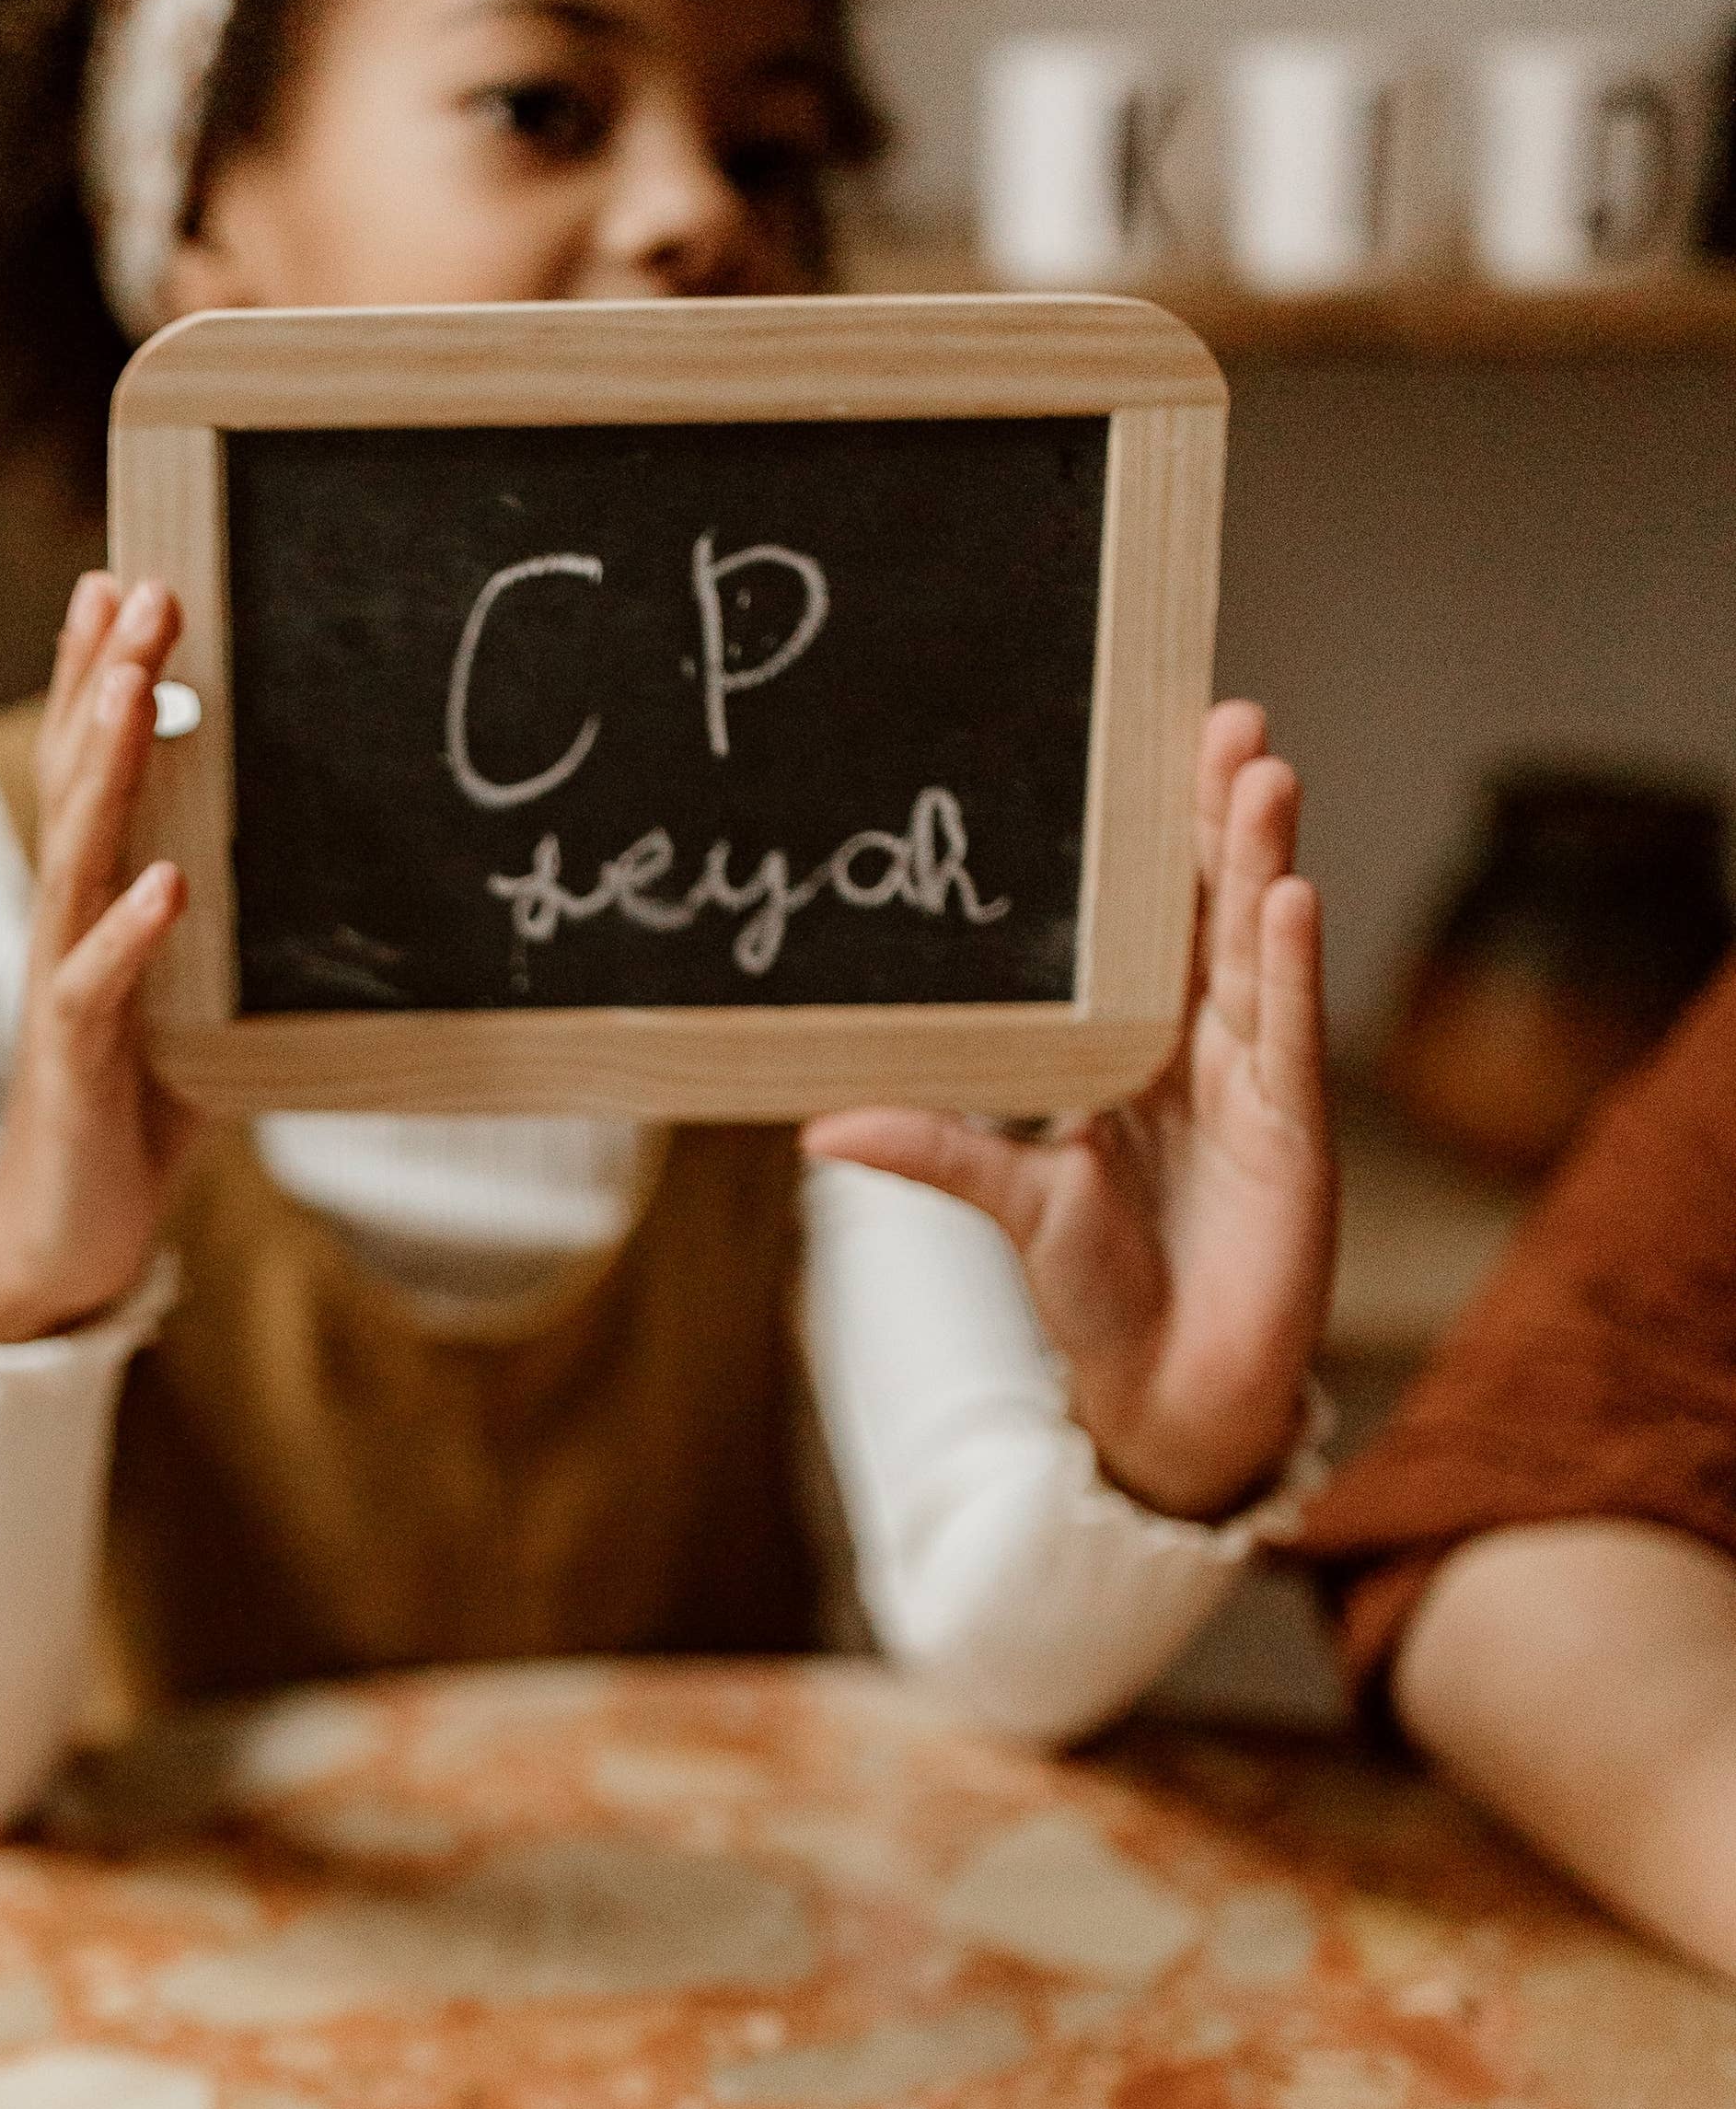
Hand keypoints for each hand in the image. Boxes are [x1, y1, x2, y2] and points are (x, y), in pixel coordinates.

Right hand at [0, 572, 200, 1342]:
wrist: (60, 1245)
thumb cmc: (126, 1124)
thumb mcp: (190, 1014)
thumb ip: (224, 948)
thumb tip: (304, 893)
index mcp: (92, 914)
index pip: (93, 775)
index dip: (96, 678)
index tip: (121, 581)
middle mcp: (64, 935)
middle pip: (81, 787)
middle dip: (104, 681)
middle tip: (137, 586)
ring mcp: (60, 996)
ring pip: (77, 861)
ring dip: (109, 769)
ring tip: (136, 684)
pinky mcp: (73, 1068)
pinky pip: (96, 990)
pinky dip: (129, 933)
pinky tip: (165, 881)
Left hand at [803, 702, 1335, 1519]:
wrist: (1167, 1392)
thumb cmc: (1097, 1292)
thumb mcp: (1009, 1202)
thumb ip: (933, 1152)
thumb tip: (816, 1129)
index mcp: (1133, 1047)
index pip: (1149, 922)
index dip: (1157, 837)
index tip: (1153, 743)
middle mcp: (1200, 1048)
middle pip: (1213, 909)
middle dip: (1220, 814)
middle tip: (1224, 716)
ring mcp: (1253, 1081)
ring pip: (1255, 950)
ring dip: (1262, 859)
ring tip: (1260, 772)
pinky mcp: (1293, 1131)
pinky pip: (1288, 1032)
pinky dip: (1289, 966)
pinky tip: (1292, 896)